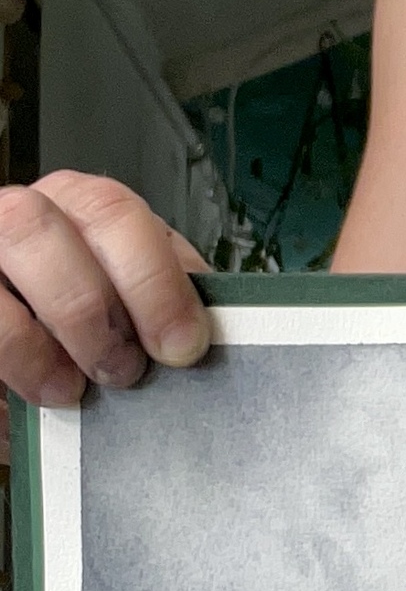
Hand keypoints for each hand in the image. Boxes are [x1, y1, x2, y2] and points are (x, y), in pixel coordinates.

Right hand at [0, 172, 210, 406]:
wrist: (42, 337)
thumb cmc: (104, 312)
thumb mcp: (143, 295)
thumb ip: (171, 295)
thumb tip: (200, 329)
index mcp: (82, 204)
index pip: (112, 212)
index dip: (152, 280)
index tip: (182, 344)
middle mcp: (22, 213)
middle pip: (39, 228)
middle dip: (93, 307)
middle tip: (127, 368)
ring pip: (1, 271)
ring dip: (48, 337)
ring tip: (86, 383)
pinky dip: (21, 359)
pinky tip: (53, 386)